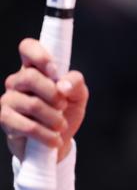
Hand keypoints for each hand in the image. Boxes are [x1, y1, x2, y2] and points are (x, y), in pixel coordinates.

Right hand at [0, 39, 88, 161]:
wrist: (57, 142)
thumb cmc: (65, 112)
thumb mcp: (78, 96)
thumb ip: (75, 83)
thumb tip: (63, 85)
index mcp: (36, 69)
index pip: (28, 47)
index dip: (38, 55)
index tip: (54, 71)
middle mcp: (18, 81)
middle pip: (29, 76)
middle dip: (53, 94)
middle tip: (63, 105)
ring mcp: (9, 100)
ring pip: (31, 104)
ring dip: (54, 118)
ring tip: (61, 125)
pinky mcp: (5, 120)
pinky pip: (27, 126)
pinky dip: (46, 134)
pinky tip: (54, 138)